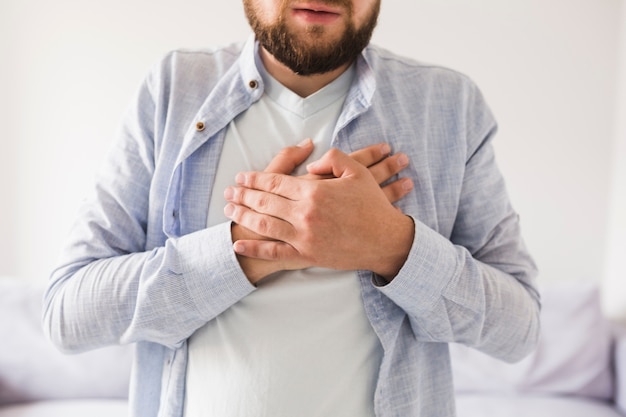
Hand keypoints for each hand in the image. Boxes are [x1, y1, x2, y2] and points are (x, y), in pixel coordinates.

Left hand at [226, 147, 414, 280]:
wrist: (386, 240)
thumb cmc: (372, 205)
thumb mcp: (357, 172)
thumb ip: (332, 159)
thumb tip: (310, 164)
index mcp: (314, 192)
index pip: (275, 182)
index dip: (255, 179)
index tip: (241, 177)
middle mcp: (304, 214)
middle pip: (265, 202)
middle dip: (243, 196)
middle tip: (228, 192)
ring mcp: (304, 237)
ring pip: (265, 225)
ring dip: (244, 217)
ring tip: (229, 211)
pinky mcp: (307, 255)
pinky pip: (275, 253)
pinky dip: (255, 249)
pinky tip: (239, 244)